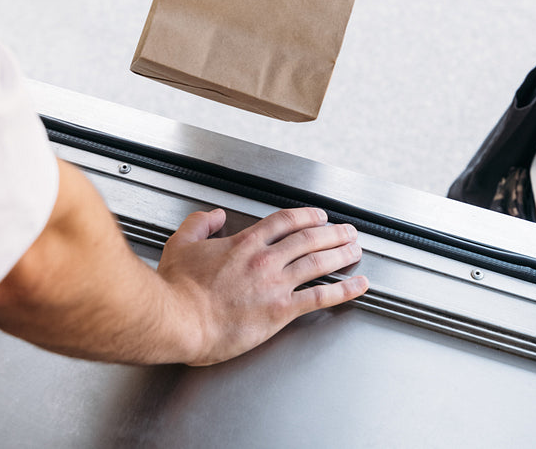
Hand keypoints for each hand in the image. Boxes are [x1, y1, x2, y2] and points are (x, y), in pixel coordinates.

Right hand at [156, 206, 367, 365]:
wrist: (180, 320)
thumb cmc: (177, 290)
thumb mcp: (180, 245)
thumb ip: (199, 225)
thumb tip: (214, 215)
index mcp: (244, 243)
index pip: (284, 221)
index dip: (306, 216)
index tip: (318, 216)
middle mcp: (265, 260)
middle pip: (309, 238)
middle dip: (333, 232)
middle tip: (347, 230)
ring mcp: (275, 284)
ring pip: (318, 262)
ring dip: (341, 253)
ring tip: (356, 249)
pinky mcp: (280, 310)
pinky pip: (320, 297)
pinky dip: (343, 289)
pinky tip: (357, 284)